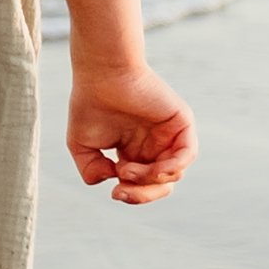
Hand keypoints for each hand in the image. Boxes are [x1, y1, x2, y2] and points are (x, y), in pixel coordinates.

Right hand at [67, 64, 196, 205]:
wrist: (101, 73)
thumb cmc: (89, 103)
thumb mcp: (81, 146)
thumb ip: (90, 170)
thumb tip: (111, 181)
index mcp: (134, 152)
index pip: (142, 185)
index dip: (132, 195)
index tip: (114, 192)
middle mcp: (154, 145)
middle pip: (160, 185)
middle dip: (142, 195)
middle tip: (122, 191)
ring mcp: (168, 135)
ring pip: (173, 174)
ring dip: (150, 180)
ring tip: (127, 169)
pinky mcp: (181, 123)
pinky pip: (187, 154)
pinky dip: (174, 167)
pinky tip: (155, 170)